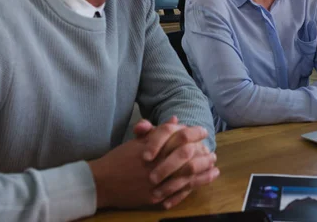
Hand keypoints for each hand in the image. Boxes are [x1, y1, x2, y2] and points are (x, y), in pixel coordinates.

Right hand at [88, 119, 217, 209]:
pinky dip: (192, 188)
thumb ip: (158, 132)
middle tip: (212, 152)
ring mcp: (157, 183)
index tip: (204, 132)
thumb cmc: (119, 159)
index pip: (179, 136)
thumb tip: (176, 119)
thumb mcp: (137, 141)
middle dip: (203, 153)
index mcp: (153, 148)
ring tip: (215, 168)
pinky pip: (178, 193)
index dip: (194, 133)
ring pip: (186, 176)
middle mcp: (157, 164)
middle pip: (187, 157)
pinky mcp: (155, 198)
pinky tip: (201, 183)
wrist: (101, 182)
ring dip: (203, 172)